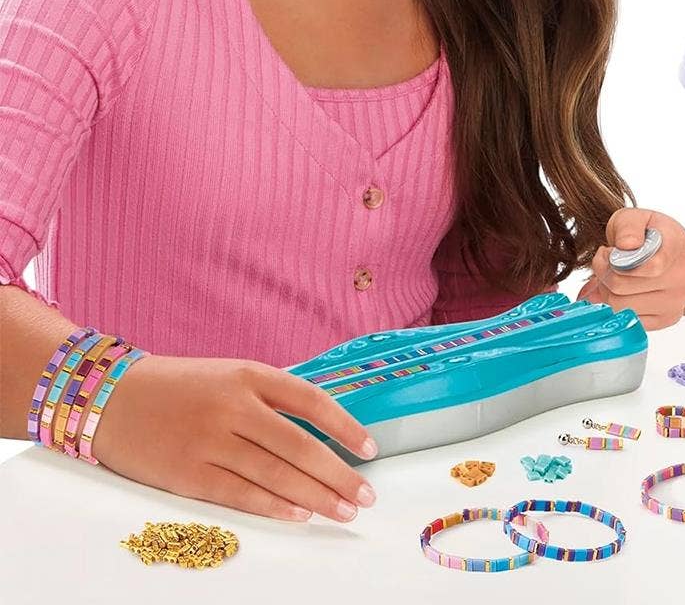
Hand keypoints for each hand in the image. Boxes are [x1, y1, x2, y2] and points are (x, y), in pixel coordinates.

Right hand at [90, 352, 378, 522]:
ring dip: (316, 496)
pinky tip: (300, 515)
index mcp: (249, 375)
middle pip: (300, 445)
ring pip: (276, 474)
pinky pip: (240, 494)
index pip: (311, 401)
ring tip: (344, 511)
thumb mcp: (229, 375)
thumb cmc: (179, 387)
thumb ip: (270, 398)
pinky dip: (274, 507)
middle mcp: (234, 406)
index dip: (345, 427)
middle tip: (365, 495)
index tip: (369, 448)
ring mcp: (210, 441)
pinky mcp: (188, 473)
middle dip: (339, 474)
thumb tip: (319, 431)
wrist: (110, 398)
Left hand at [576, 208, 684, 329]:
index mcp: (677, 243)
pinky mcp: (667, 318)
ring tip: (613, 275)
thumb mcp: (632, 217)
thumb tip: (627, 245)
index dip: (617, 261)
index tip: (610, 252)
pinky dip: (617, 307)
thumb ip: (628, 226)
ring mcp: (677, 300)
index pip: (650, 266)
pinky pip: (629, 320)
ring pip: (621, 306)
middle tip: (606, 262)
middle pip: (624, 287)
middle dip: (604, 273)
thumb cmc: (645, 235)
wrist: (664, 255)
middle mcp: (682, 275)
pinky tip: (622, 292)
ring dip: (607, 291)